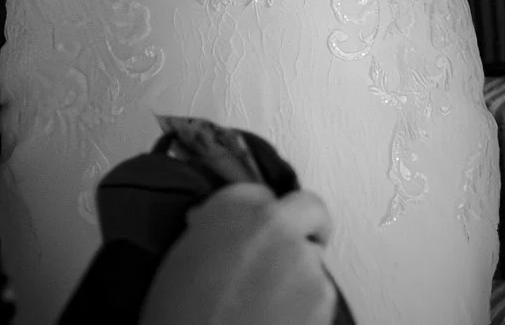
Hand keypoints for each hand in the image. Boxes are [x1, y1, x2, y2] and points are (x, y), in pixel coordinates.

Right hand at [140, 184, 336, 324]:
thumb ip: (210, 233)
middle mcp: (270, 223)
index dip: (260, 215)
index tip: (260, 229)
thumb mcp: (181, 263)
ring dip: (299, 272)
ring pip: (313, 256)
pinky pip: (321, 290)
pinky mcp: (323, 292)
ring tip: (267, 301)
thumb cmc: (182, 317)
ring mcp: (302, 257)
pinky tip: (276, 316)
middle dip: (306, 224)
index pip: (260, 192)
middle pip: (308, 207)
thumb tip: (220, 230)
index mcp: (230, 208)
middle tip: (295, 245)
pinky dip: (306, 303)